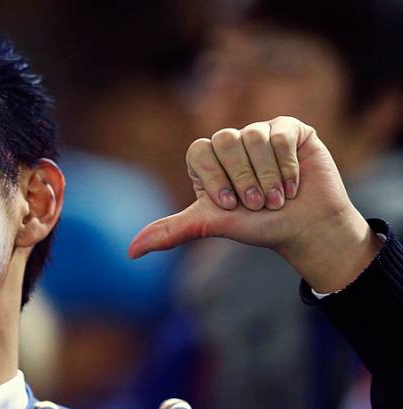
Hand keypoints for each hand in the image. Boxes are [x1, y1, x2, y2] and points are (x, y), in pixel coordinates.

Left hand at [128, 116, 382, 292]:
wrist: (304, 228)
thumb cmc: (257, 226)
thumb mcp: (210, 226)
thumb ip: (170, 232)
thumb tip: (131, 251)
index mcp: (208, 161)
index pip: (198, 150)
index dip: (213, 177)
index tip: (229, 205)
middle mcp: (231, 143)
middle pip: (224, 140)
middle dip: (241, 179)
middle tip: (256, 204)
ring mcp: (261, 132)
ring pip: (253, 137)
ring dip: (265, 176)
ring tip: (276, 199)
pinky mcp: (290, 129)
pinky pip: (280, 135)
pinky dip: (287, 166)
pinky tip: (293, 186)